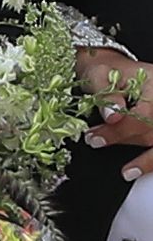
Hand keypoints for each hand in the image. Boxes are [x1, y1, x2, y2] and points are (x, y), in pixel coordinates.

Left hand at [79, 47, 152, 181]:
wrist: (111, 70)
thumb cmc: (107, 71)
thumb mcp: (100, 74)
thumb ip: (107, 94)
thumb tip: (113, 116)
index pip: (145, 114)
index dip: (121, 128)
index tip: (95, 135)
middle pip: (150, 130)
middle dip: (120, 138)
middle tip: (93, 140)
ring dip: (132, 153)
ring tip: (105, 150)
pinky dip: (147, 162)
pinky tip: (131, 170)